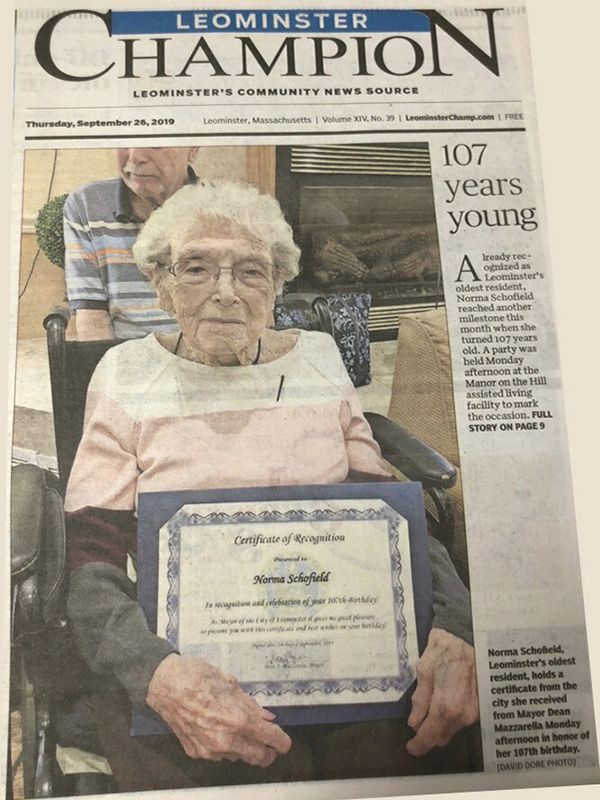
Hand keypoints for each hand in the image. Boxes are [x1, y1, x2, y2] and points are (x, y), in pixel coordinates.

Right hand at [146, 654, 291, 766]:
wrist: (163, 684)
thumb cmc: (197, 676)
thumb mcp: (230, 683)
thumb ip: (251, 704)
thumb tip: (267, 717)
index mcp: (238, 720)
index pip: (271, 739)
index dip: (282, 741)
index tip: (284, 741)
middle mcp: (226, 740)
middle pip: (259, 758)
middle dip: (267, 751)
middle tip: (267, 740)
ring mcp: (210, 750)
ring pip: (238, 757)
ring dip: (243, 747)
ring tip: (236, 726)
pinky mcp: (196, 752)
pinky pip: (218, 755)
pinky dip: (224, 745)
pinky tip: (216, 727)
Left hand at [406, 628, 478, 756]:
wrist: (468, 637)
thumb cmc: (445, 650)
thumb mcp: (424, 672)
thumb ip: (420, 701)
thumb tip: (414, 722)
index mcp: (446, 707)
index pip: (429, 737)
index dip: (418, 745)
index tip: (411, 747)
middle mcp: (462, 714)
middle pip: (441, 738)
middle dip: (427, 733)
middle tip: (418, 717)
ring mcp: (473, 712)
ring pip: (451, 730)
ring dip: (439, 724)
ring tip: (431, 699)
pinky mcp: (479, 707)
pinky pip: (461, 720)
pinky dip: (450, 716)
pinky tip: (445, 697)